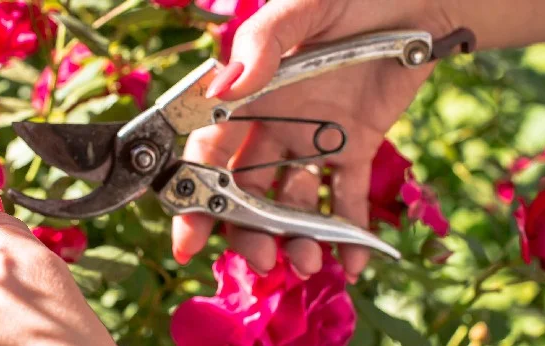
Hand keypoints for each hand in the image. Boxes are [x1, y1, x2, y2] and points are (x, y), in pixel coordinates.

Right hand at [171, 0, 456, 281]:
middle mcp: (274, 124)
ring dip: (296, 239)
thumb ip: (264, 42)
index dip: (195, 196)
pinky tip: (353, 263)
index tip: (188, 240)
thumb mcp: (305, 6)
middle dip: (247, 231)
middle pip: (247, 192)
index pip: (211, 153)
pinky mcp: (356, 147)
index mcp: (250, 95)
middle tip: (261, 262)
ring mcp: (314, 140)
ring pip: (294, 203)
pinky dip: (350, 233)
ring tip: (307, 264)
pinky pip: (347, 197)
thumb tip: (224, 88)